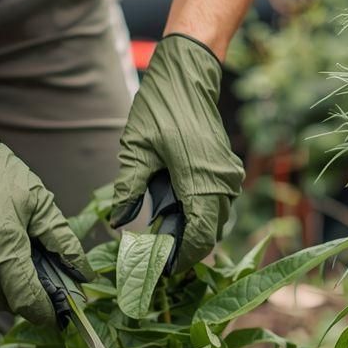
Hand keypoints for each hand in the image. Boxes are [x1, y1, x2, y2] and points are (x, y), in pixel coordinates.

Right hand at [0, 112, 88, 326]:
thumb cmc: (1, 177)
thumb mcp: (41, 203)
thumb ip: (63, 241)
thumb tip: (84, 271)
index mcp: (5, 247)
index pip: (27, 300)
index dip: (45, 313)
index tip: (58, 316)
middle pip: (5, 303)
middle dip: (26, 300)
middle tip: (41, 284)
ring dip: (2, 294)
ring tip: (15, 270)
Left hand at [111, 33, 243, 270]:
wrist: (188, 77)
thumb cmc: (160, 108)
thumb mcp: (136, 149)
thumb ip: (129, 189)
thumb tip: (120, 223)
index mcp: (200, 180)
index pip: (200, 236)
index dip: (183, 258)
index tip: (162, 269)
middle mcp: (221, 182)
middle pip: (211, 233)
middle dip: (187, 248)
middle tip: (158, 258)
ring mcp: (227, 175)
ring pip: (217, 219)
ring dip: (194, 231)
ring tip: (163, 238)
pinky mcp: (225, 167)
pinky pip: (217, 202)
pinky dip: (200, 214)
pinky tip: (174, 214)